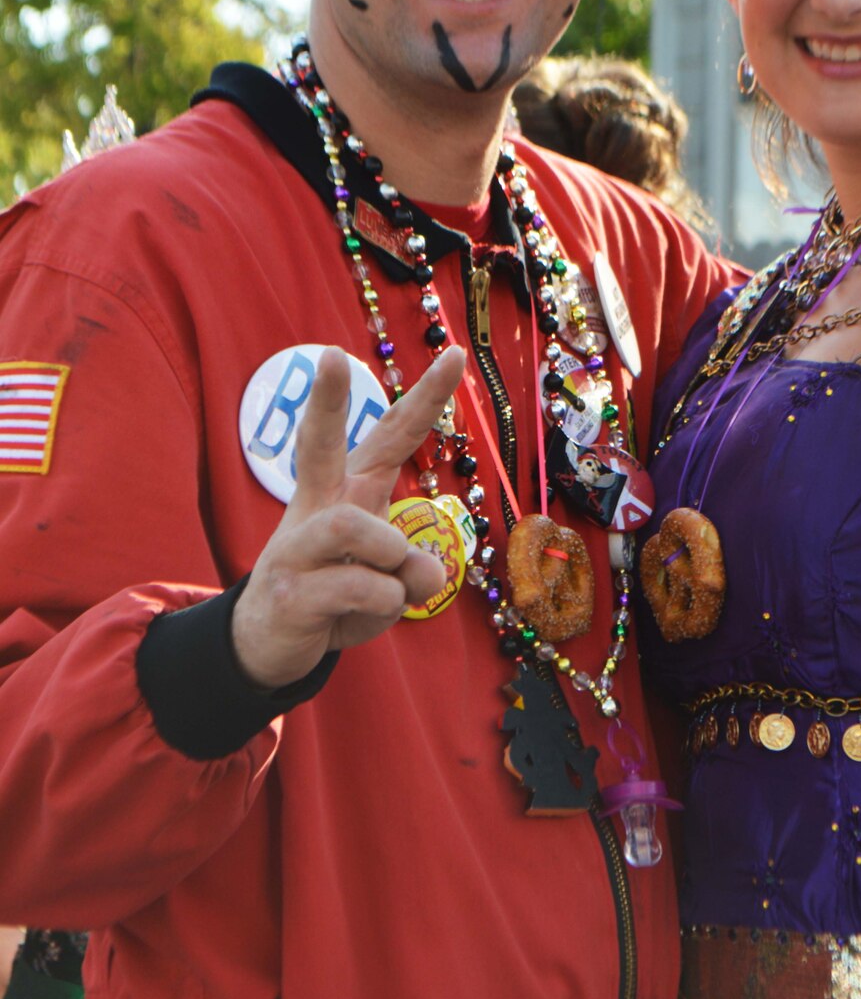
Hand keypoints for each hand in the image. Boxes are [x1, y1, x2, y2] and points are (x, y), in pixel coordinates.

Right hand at [231, 345, 465, 688]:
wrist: (267, 644)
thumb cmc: (336, 596)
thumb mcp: (389, 584)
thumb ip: (413, 569)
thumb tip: (427, 573)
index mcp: (348, 492)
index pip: (390, 436)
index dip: (425, 397)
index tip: (455, 354)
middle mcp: (318, 507)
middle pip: (318, 444)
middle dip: (325, 400)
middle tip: (329, 355)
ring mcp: (296, 546)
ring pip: (357, 528)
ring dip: (391, 558)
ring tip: (388, 582)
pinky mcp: (291, 589)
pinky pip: (361, 588)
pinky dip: (383, 606)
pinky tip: (359, 616)